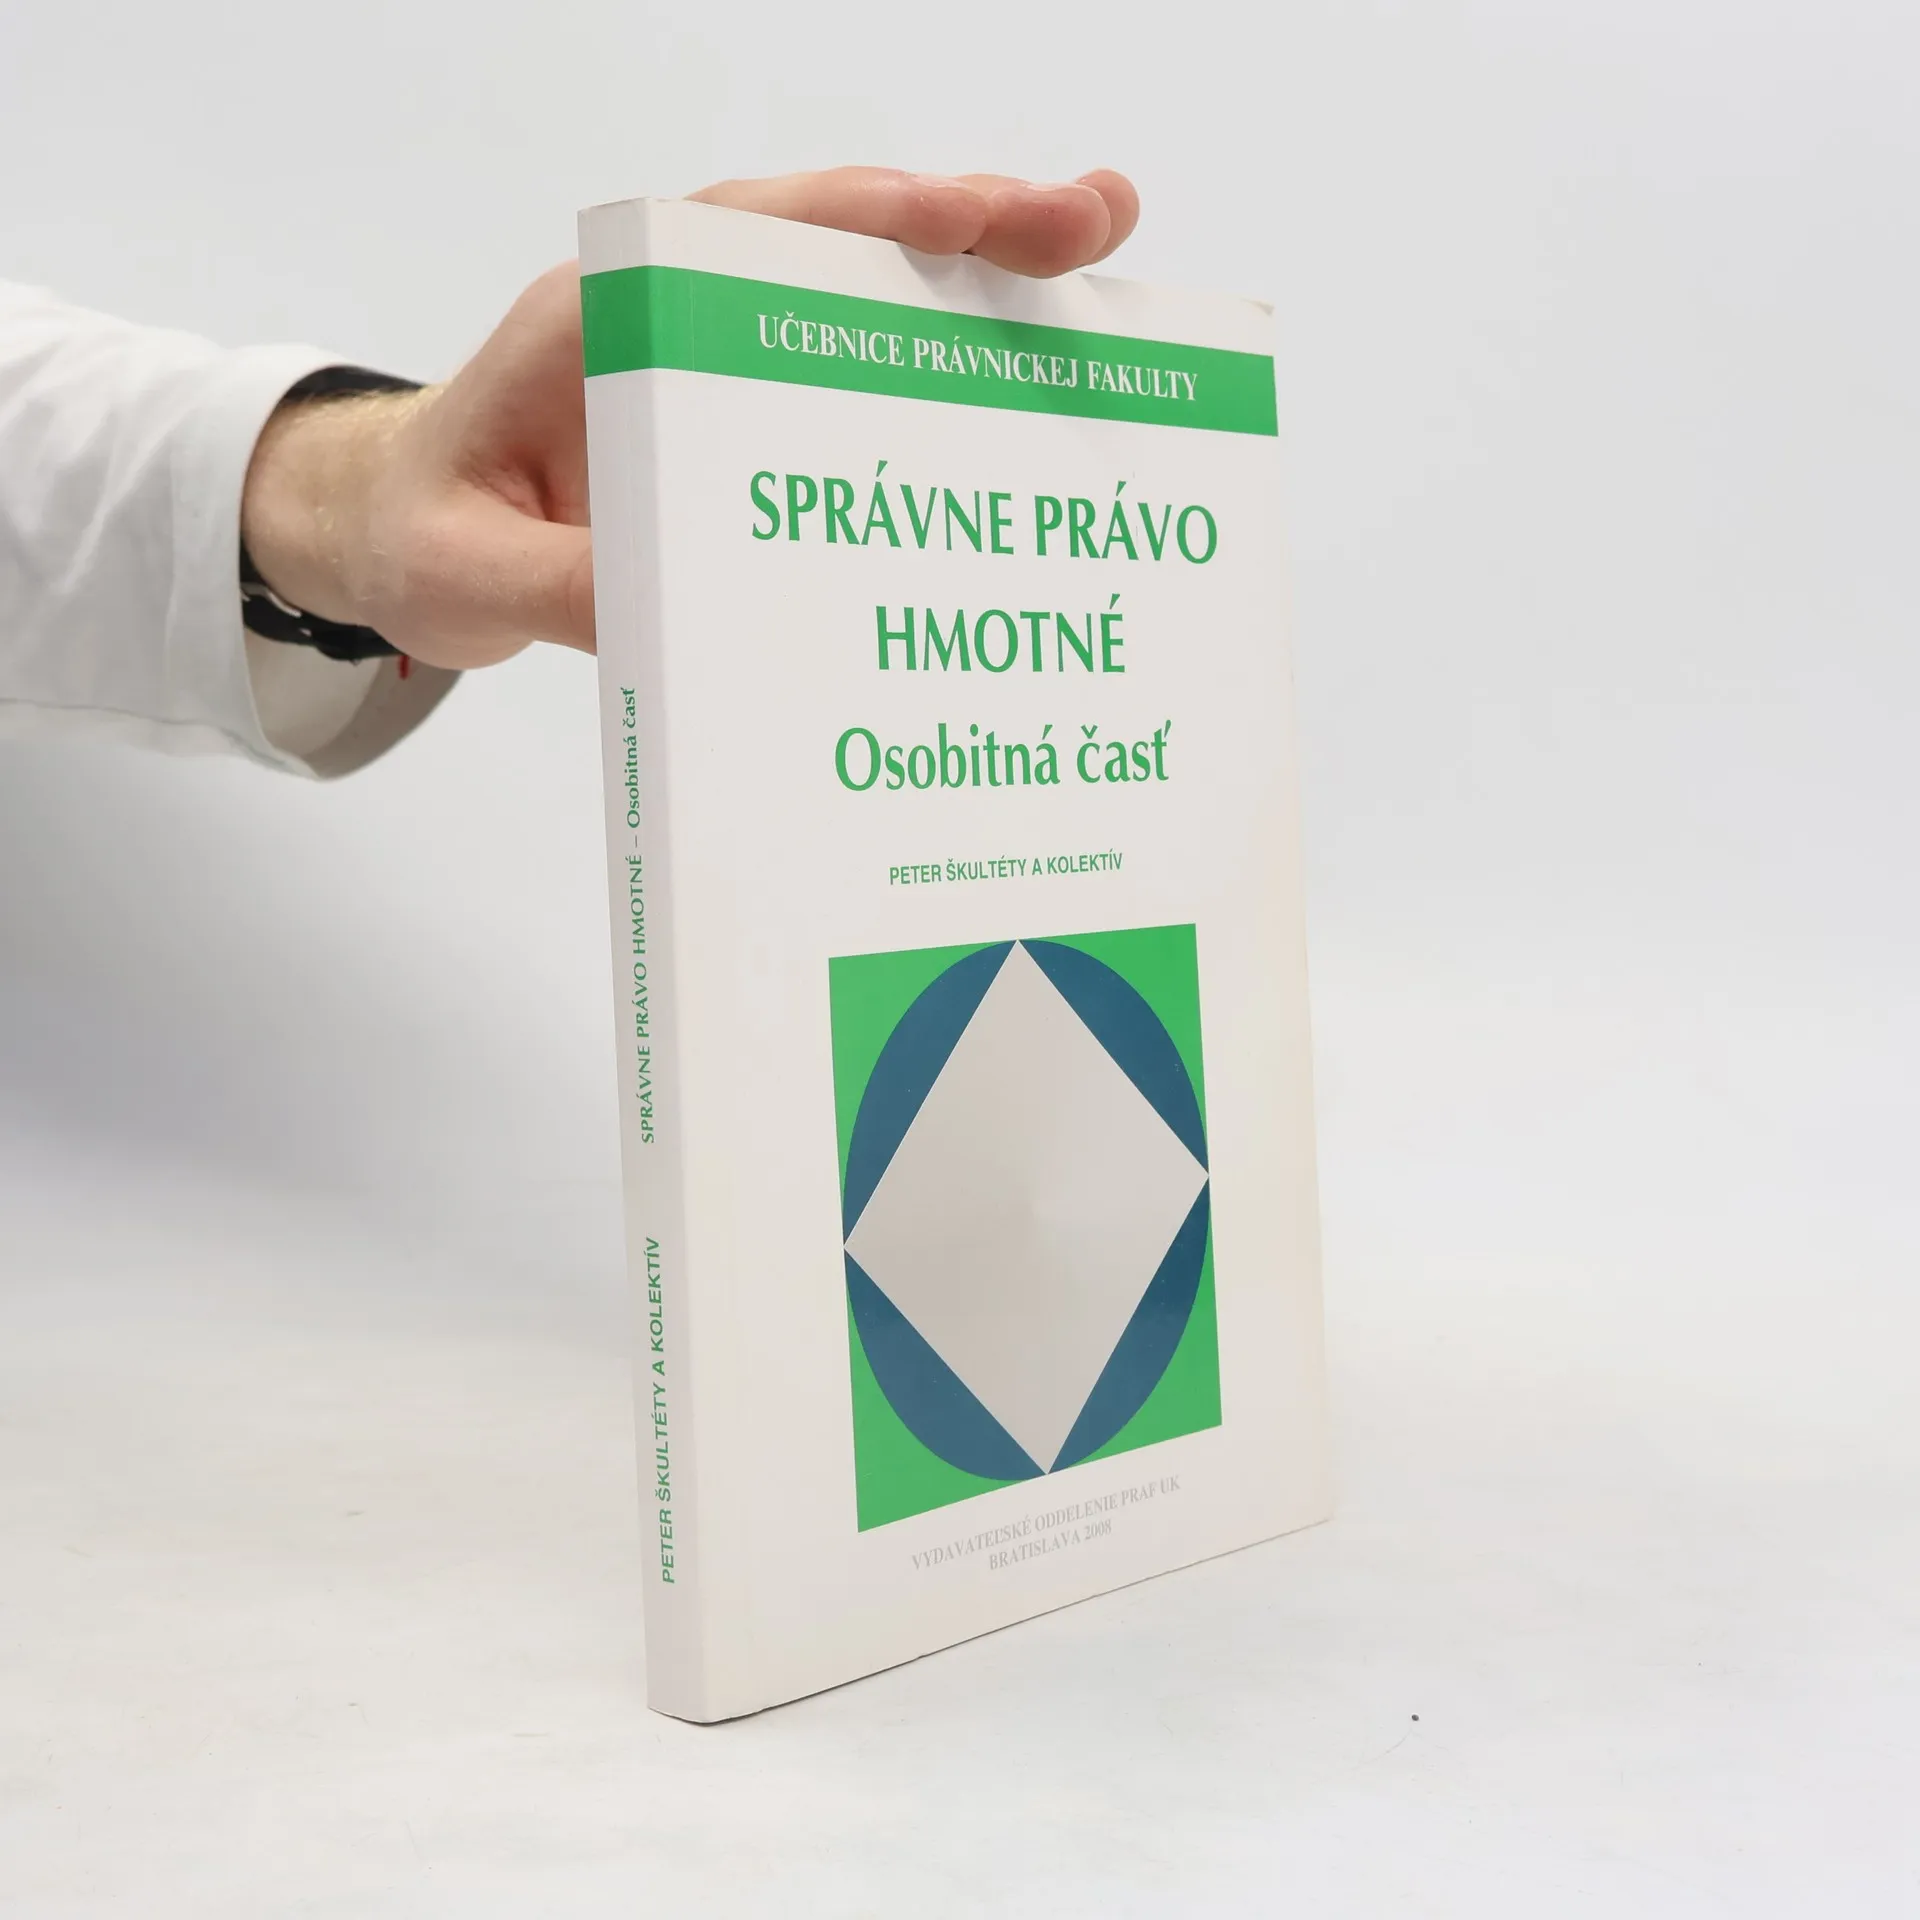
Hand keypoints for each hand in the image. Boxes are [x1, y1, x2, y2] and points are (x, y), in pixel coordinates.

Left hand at [241, 168, 1140, 669]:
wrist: (401, 542)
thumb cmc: (424, 534)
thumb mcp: (462, 574)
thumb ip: (555, 586)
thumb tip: (680, 609)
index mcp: (603, 316)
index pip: (750, 232)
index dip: (868, 219)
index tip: (970, 216)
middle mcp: (678, 316)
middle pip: (841, 241)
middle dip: (972, 225)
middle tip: (1091, 220)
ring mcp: (721, 360)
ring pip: (868, 297)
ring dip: (982, 286)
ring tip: (1099, 271)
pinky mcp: (745, 419)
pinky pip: (859, 374)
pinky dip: (948, 367)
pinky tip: (1032, 383)